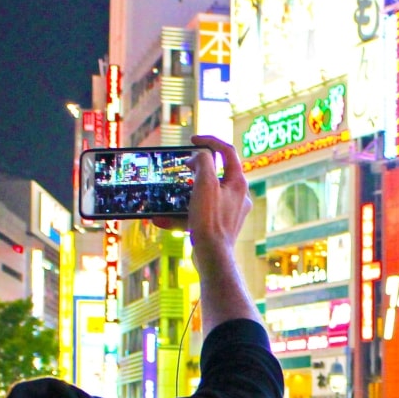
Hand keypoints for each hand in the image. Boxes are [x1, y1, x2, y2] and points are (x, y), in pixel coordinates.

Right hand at [168, 136, 250, 253]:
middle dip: (195, 170)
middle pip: (216, 174)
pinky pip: (197, 215)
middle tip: (182, 167)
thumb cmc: (210, 220)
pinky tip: (160, 220)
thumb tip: (199, 156)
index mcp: (238, 183)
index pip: (227, 151)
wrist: (213, 258)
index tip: (193, 140)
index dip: (210, 141)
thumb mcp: (205, 184)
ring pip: (203, 196)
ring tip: (167, 196)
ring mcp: (228, 213)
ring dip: (183, 196)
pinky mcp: (218, 227)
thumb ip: (203, 162)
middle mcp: (238, 196)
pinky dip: (180, 216)